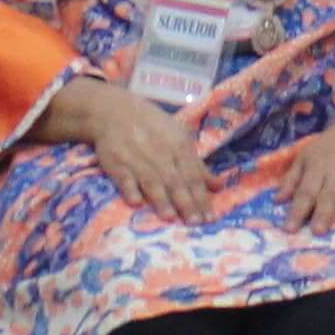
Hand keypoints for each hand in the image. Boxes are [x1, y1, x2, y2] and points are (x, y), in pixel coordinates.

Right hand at [49, 77, 215, 220]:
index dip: (202, 197)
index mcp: (178, 145)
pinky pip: (123, 177)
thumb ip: (198, 165)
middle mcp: (160, 151)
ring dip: (161, 199)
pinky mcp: (116, 162)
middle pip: (175, 180)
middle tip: (195, 223)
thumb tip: (219, 186)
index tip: (210, 218)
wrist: (115, 111)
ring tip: (171, 217)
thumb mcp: (180, 138)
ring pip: (151, 180)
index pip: (193, 175)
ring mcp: (137, 157)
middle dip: (186, 202)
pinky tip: (136, 203)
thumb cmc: (154, 127)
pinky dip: (130, 189)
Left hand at [285, 100, 334, 231]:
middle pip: (331, 196)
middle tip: (319, 231)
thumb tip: (278, 201)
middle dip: (325, 213)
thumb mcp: (308, 155)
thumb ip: (292, 179)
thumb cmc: (333, 146)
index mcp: (318, 168)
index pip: (305, 191)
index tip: (289, 229)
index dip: (297, 210)